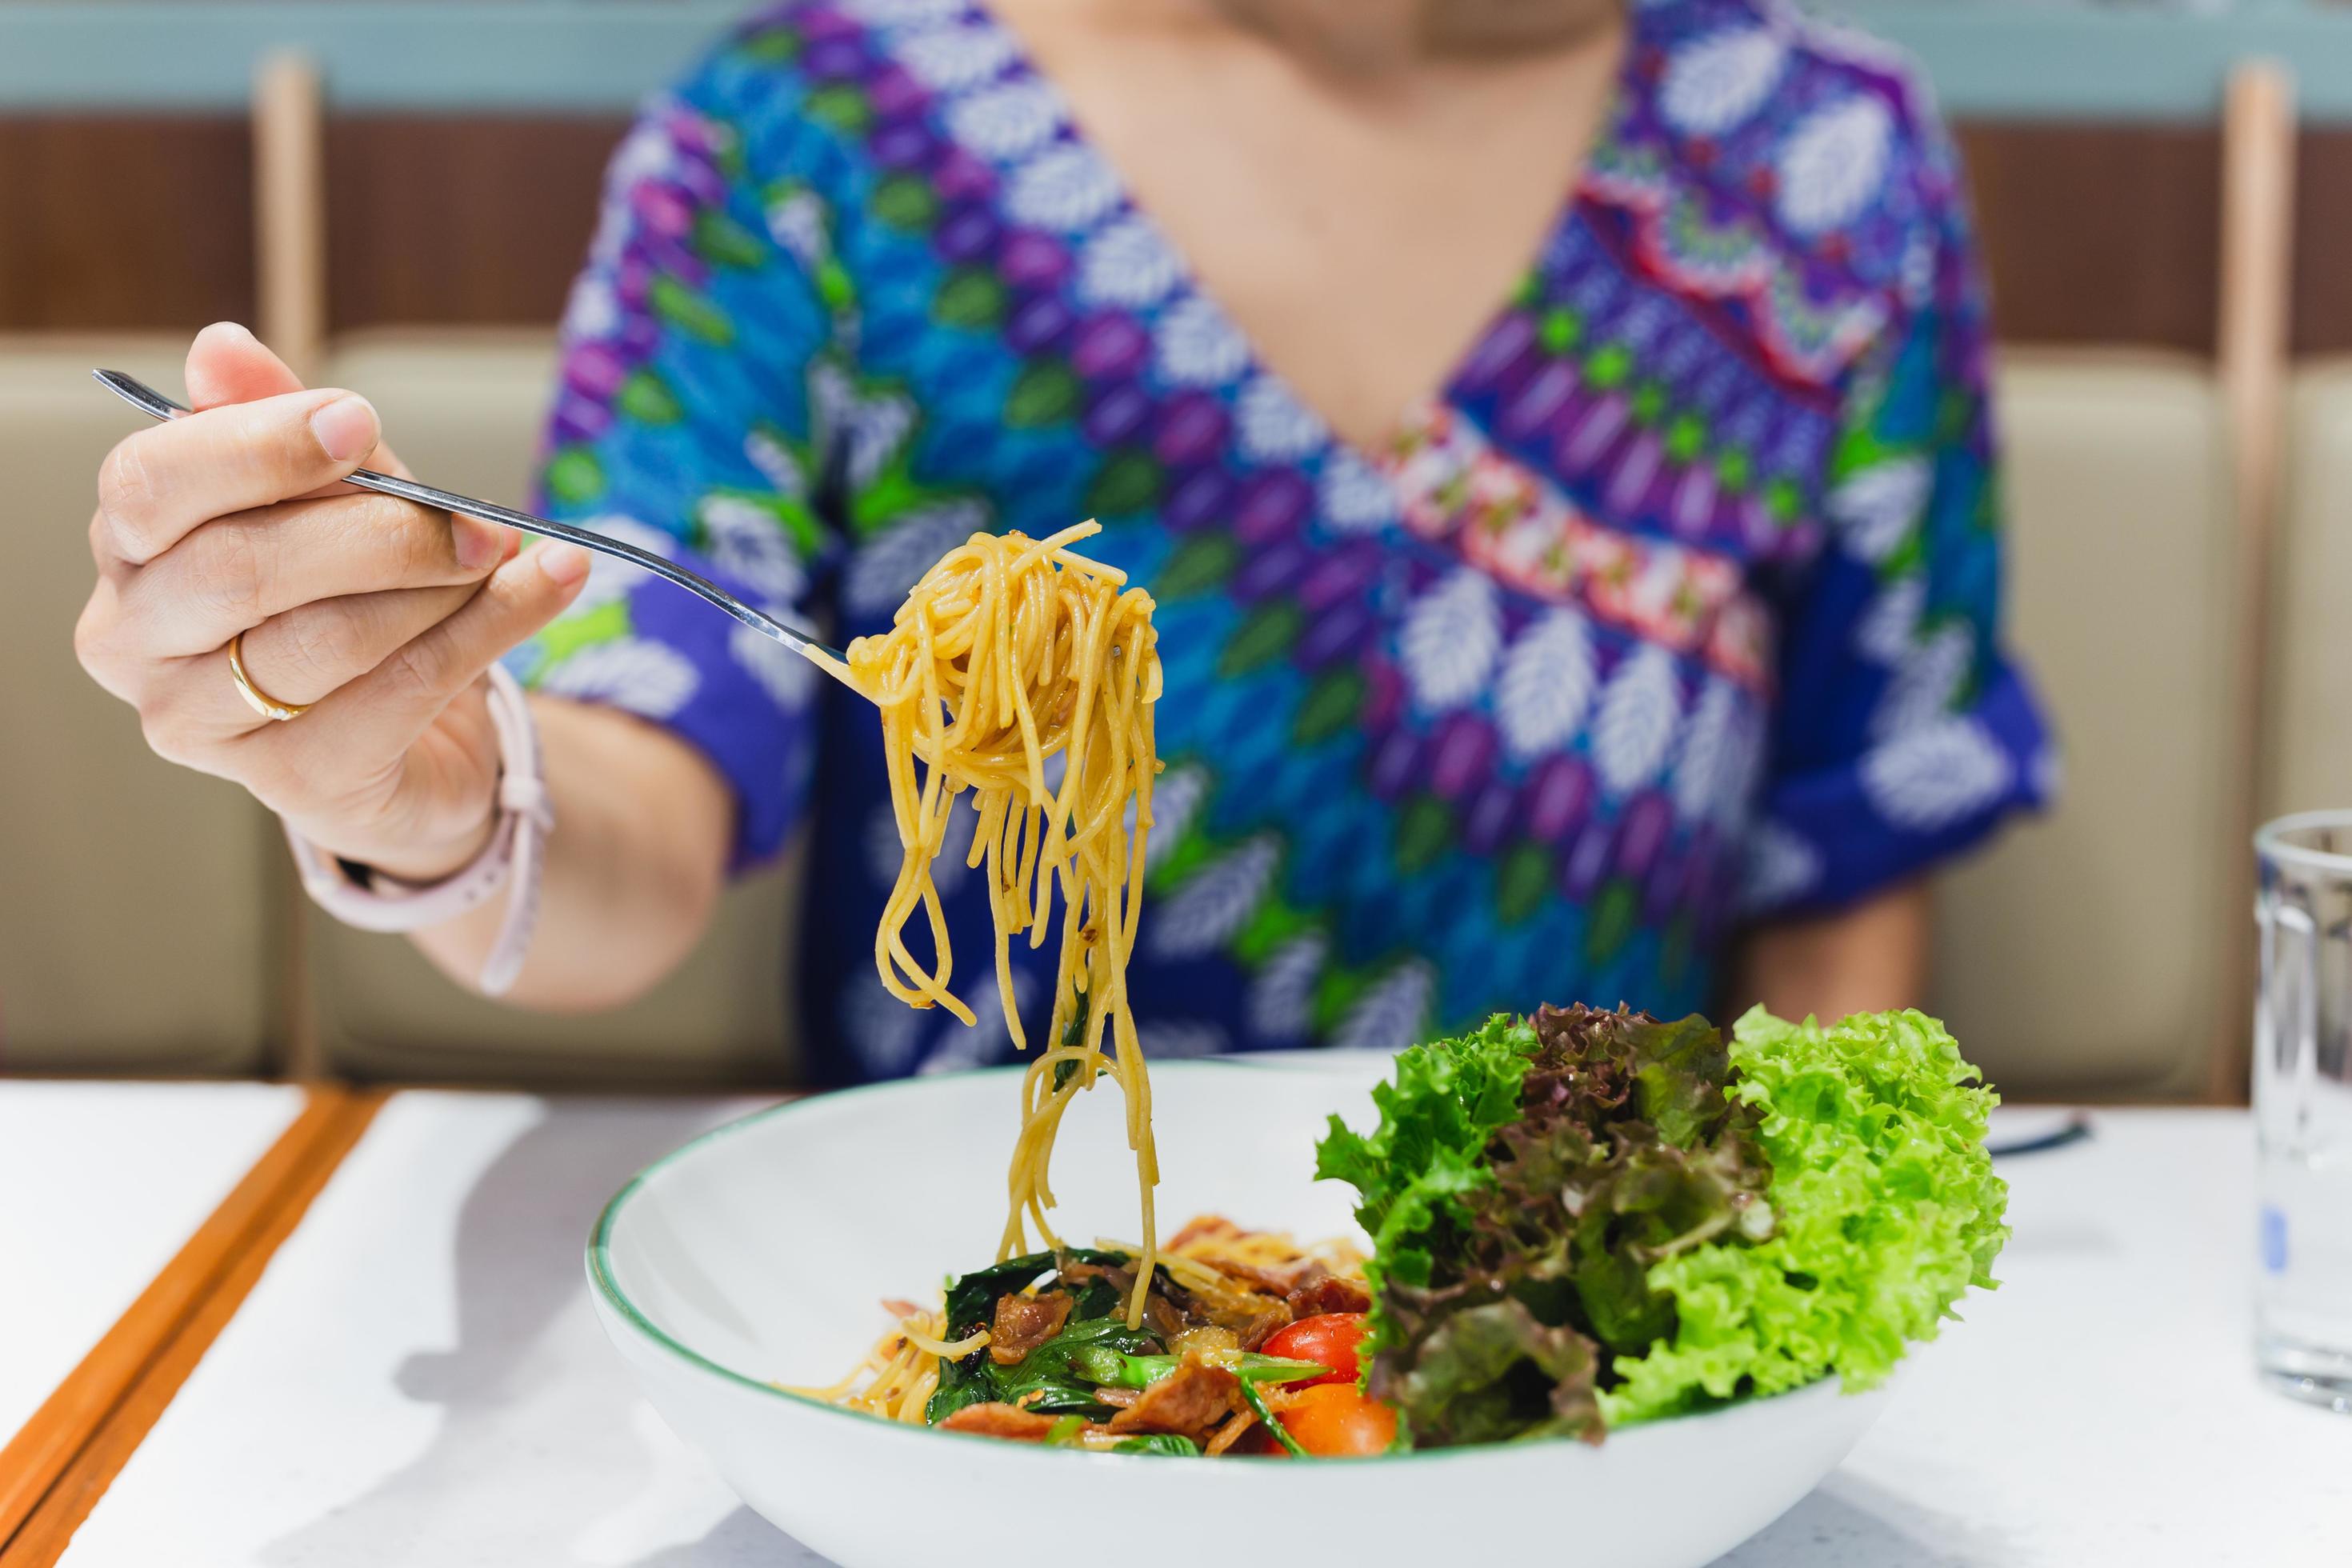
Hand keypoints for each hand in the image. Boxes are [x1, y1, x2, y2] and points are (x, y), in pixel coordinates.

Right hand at [74, 323, 592, 881]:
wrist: (414, 738)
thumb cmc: (353, 595)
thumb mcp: (334, 497)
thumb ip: (286, 427)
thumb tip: (222, 347)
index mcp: (130, 549)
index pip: (152, 484)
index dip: (259, 446)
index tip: (357, 420)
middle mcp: (135, 642)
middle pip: (240, 569)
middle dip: (376, 533)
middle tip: (471, 519)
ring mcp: (201, 725)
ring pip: (324, 639)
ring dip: (437, 589)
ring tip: (504, 555)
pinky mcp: (292, 783)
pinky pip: (400, 692)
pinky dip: (488, 631)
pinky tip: (549, 588)